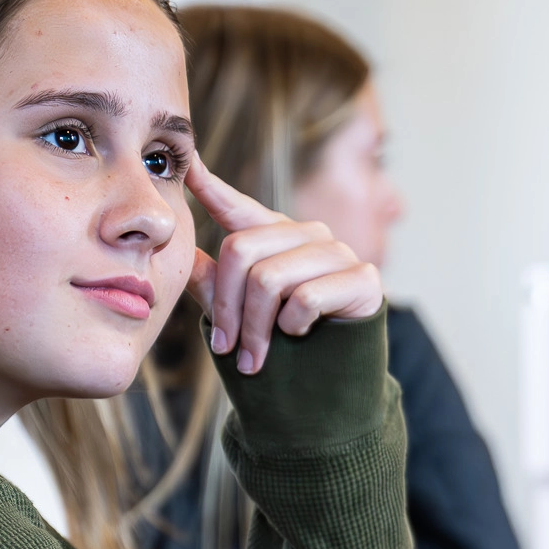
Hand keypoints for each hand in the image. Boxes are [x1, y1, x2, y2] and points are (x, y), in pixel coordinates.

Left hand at [184, 154, 381, 375]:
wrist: (334, 384)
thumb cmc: (286, 348)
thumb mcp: (242, 316)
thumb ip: (215, 285)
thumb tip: (184, 254)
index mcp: (277, 238)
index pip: (238, 208)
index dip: (212, 187)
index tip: (189, 165)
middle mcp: (308, 235)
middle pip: (241, 250)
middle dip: (226, 308)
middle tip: (225, 347)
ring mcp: (337, 253)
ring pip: (269, 279)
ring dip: (254, 328)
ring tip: (253, 358)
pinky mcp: (363, 278)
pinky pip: (305, 298)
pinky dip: (293, 326)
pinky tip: (300, 335)